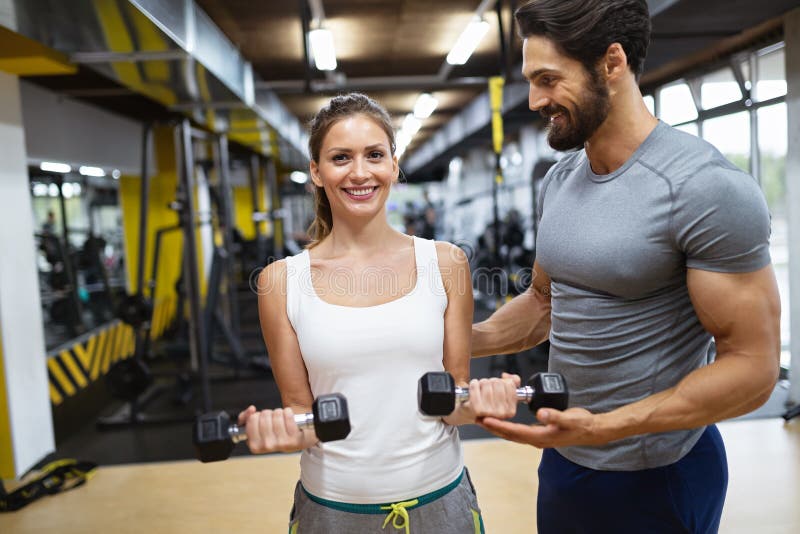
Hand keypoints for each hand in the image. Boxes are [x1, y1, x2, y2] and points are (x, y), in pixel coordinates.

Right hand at [237, 405, 305, 453]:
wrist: (296, 438)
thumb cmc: (275, 432)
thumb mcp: (256, 428)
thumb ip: (245, 417)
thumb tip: (251, 409)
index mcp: (255, 445)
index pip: (252, 419)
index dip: (257, 415)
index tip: (261, 420)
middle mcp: (267, 446)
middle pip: (264, 415)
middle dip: (268, 413)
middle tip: (272, 420)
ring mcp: (281, 443)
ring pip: (277, 414)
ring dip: (279, 413)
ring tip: (281, 420)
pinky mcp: (294, 439)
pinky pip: (288, 415)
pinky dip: (289, 412)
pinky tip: (289, 419)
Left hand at [456, 373, 521, 422]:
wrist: (469, 413)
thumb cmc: (487, 403)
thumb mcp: (504, 393)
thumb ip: (512, 382)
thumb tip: (507, 376)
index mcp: (511, 410)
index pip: (510, 384)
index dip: (502, 381)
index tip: (497, 387)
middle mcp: (501, 413)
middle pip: (498, 382)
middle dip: (491, 382)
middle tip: (487, 388)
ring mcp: (489, 412)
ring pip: (486, 383)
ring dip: (482, 383)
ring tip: (480, 389)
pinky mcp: (476, 408)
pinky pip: (475, 386)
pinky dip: (473, 383)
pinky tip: (474, 387)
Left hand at [478, 407, 609, 447]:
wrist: (592, 430)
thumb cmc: (582, 425)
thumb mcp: (570, 419)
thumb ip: (556, 416)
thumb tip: (540, 414)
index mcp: (541, 437)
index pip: (514, 432)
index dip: (499, 426)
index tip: (485, 419)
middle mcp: (537, 439)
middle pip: (509, 434)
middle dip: (492, 427)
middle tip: (476, 418)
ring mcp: (538, 437)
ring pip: (513, 433)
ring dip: (498, 426)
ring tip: (484, 418)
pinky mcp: (540, 432)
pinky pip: (519, 429)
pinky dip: (509, 423)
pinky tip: (503, 417)